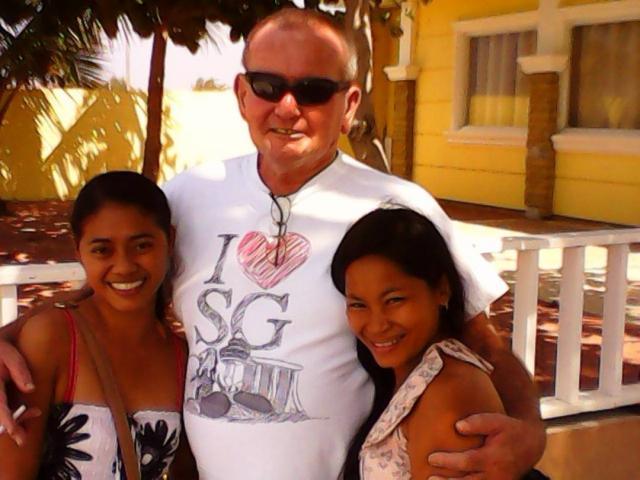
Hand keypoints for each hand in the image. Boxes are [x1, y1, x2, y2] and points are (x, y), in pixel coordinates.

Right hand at [0, 340, 39, 445]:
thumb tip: (31, 389)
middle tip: (23, 439)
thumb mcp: (10, 354)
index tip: (14, 431)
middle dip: (8, 428)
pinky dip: (6, 416)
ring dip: (8, 422)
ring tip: (26, 423)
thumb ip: (20, 371)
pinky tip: (20, 417)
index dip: (6, 420)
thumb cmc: (0, 350)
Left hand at [427, 413, 545, 479]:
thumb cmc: (508, 429)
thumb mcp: (496, 420)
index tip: (431, 457)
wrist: (530, 444)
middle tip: (430, 478)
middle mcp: (495, 475)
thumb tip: (458, 426)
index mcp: (493, 457)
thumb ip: (477, 422)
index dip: (448, 461)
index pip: (467, 462)